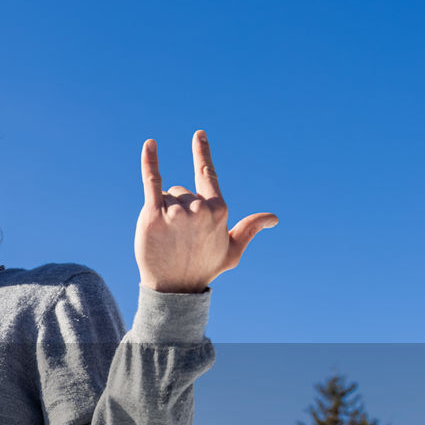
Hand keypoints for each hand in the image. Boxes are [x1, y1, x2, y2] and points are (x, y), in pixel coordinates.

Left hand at [134, 130, 277, 292]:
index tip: (198, 134)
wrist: (174, 289)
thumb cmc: (203, 269)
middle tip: (178, 237)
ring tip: (167, 238)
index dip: (202, 152)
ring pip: (166, 195)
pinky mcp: (154, 215)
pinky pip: (151, 181)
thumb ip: (249, 229)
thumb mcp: (231, 251)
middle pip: (181, 190)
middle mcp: (199, 208)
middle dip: (178, 208)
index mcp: (218, 210)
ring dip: (164, 211)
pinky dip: (151, 162)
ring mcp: (177, 211)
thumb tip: (274, 218)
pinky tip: (150, 145)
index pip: (208, 173)